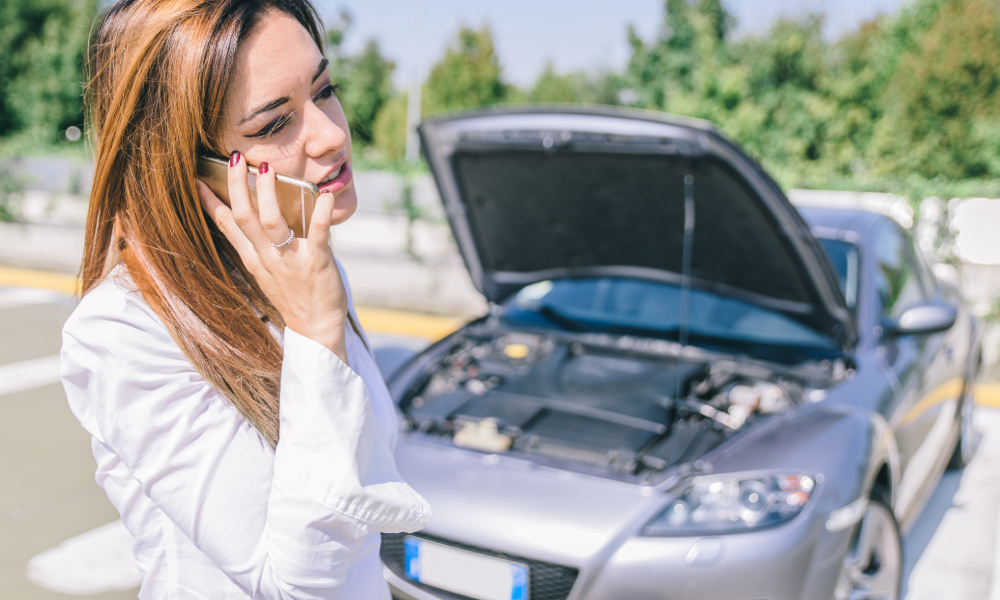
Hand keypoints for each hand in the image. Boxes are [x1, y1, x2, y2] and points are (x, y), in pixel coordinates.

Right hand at [198, 151, 348, 362]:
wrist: (316, 329)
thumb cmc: (294, 296)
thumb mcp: (267, 272)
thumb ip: (260, 245)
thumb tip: (257, 215)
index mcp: (254, 258)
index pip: (227, 226)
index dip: (211, 202)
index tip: (199, 179)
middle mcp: (267, 258)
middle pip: (244, 218)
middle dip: (237, 187)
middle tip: (234, 158)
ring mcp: (290, 261)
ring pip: (272, 223)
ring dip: (268, 195)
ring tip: (265, 169)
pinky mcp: (316, 263)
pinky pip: (318, 234)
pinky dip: (321, 213)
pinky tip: (325, 195)